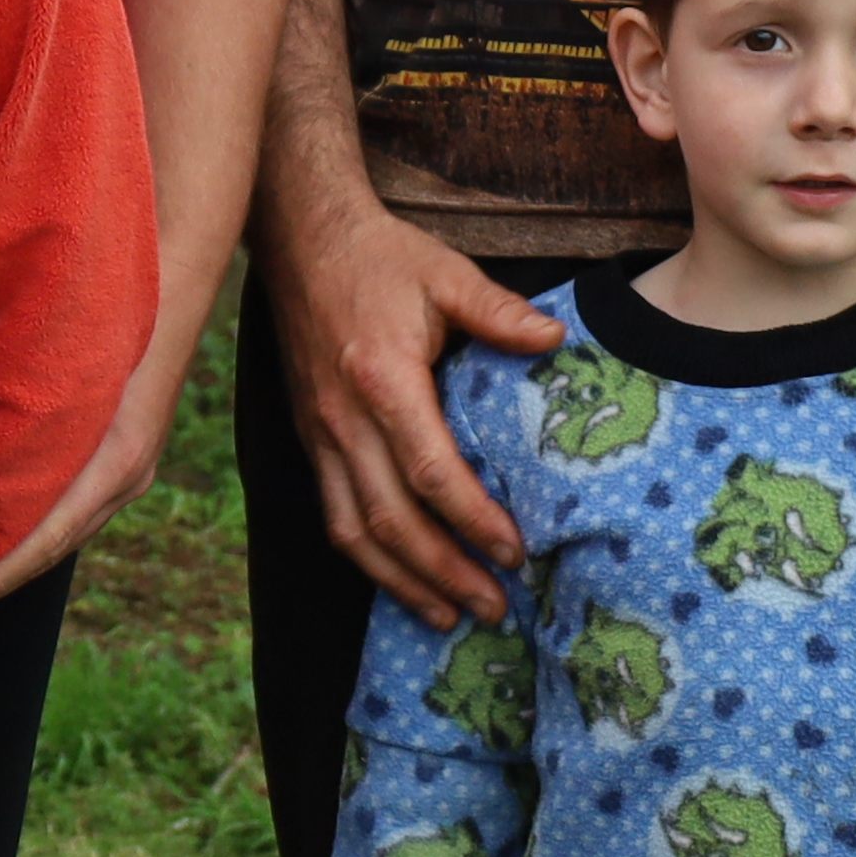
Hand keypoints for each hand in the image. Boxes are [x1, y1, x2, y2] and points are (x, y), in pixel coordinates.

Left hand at [0, 340, 181, 608]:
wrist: (172, 298)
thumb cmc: (113, 320)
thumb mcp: (72, 363)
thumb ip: (30, 405)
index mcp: (116, 461)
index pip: (50, 538)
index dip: (3, 573)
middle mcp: (127, 477)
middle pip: (57, 547)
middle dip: (3, 578)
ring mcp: (131, 475)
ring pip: (67, 532)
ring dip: (19, 559)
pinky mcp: (125, 465)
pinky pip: (76, 510)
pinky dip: (39, 531)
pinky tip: (6, 537)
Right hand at [264, 200, 553, 626]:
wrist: (300, 240)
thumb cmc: (378, 256)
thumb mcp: (445, 272)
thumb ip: (499, 313)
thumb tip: (555, 344)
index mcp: (382, 380)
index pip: (430, 471)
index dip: (473, 520)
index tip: (516, 551)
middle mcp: (343, 419)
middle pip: (391, 519)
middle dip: (445, 572)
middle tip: (496, 606)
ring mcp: (321, 434)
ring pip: (354, 531)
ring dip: (403, 581)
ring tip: (451, 616)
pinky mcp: (312, 439)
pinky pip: (334, 514)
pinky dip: (368, 558)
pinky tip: (402, 580)